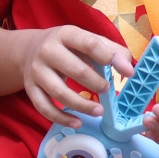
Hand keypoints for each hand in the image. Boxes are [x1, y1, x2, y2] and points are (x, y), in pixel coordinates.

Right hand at [20, 26, 134, 125]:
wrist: (29, 49)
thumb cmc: (68, 47)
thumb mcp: (88, 41)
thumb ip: (113, 52)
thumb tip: (129, 71)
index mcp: (65, 34)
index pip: (89, 43)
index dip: (108, 57)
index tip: (124, 71)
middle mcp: (47, 50)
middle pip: (75, 70)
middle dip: (96, 83)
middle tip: (107, 90)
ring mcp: (36, 70)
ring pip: (59, 93)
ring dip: (82, 106)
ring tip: (99, 111)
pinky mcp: (30, 88)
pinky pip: (44, 107)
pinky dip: (61, 118)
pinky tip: (77, 122)